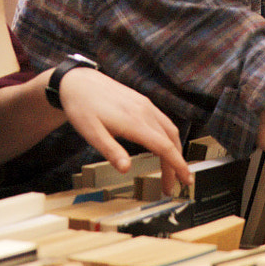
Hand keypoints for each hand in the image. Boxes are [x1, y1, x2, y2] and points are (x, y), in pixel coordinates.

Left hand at [55, 66, 193, 195]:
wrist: (78, 81)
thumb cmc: (82, 108)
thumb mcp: (91, 133)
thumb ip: (111, 151)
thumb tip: (127, 169)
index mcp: (134, 122)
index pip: (165, 147)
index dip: (177, 165)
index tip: (186, 180)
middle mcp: (146, 112)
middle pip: (170, 141)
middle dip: (177, 164)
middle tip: (175, 184)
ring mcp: (146, 105)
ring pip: (170, 130)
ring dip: (175, 150)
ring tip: (172, 169)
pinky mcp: (143, 102)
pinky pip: (163, 121)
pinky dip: (169, 137)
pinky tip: (163, 146)